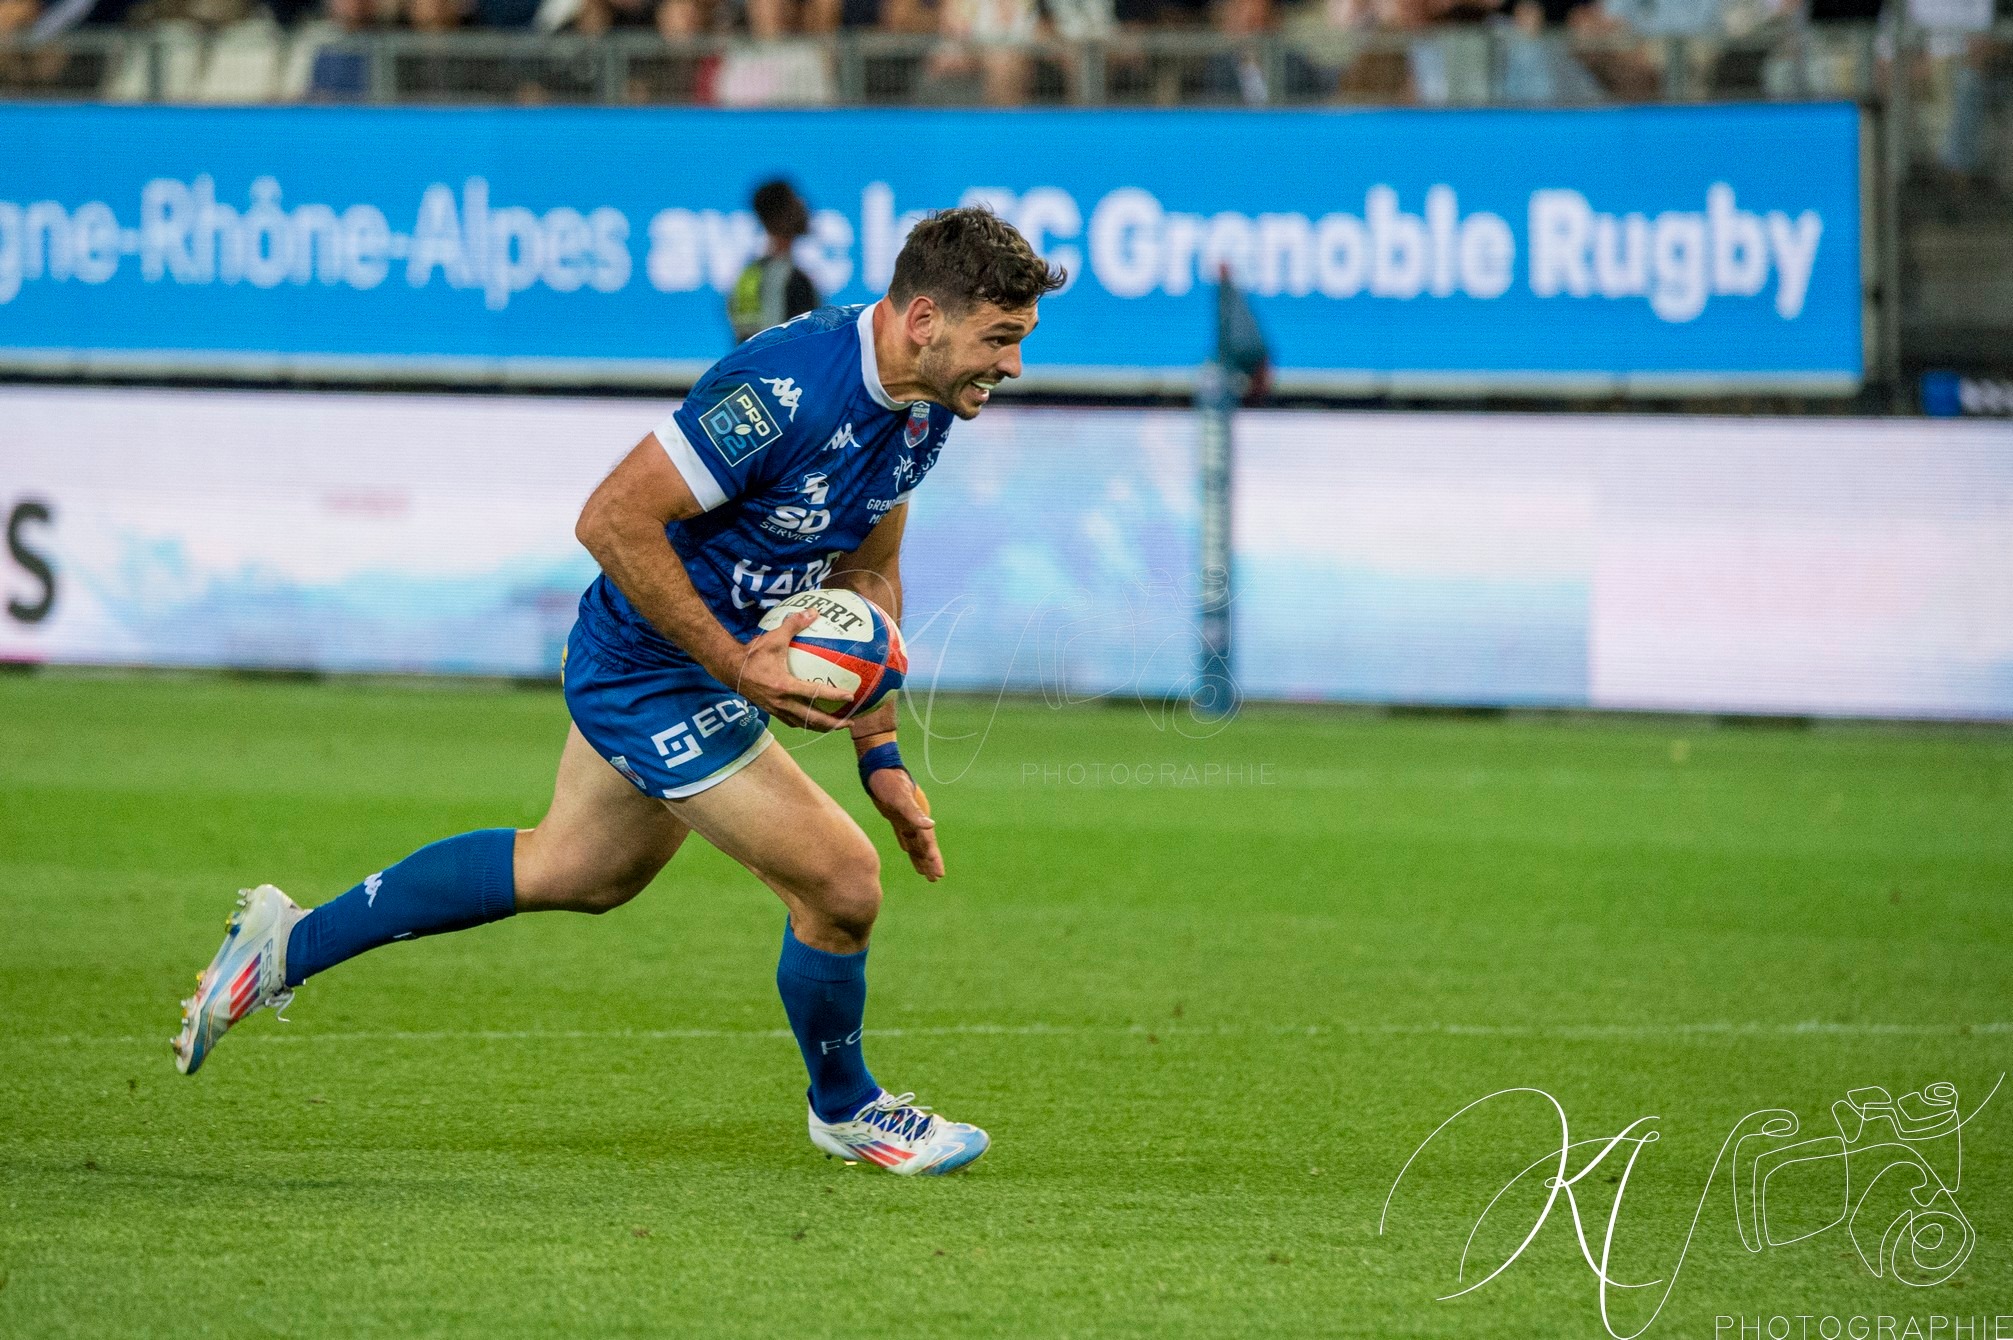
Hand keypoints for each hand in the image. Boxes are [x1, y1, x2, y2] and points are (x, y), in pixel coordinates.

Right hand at [729, 610, 849, 732]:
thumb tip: (813, 612)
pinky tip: (814, 720)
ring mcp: (776, 709)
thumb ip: (794, 625)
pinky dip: (806, 723)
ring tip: (837, 726)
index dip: (833, 696)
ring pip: (803, 724)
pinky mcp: (771, 711)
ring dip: (821, 727)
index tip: (850, 697)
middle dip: (832, 723)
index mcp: (784, 686)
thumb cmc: (752, 654)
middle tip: (850, 722)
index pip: (813, 693)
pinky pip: (793, 721)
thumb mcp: (774, 638)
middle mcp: (781, 702)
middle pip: (812, 719)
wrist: (729, 669)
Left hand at [867, 766, 942, 881]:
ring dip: (919, 856)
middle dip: (930, 862)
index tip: (938, 874)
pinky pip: (904, 834)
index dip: (934, 858)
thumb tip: (930, 825)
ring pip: (915, 842)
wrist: (877, 766)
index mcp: (919, 815)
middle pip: (924, 844)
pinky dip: (907, 844)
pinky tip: (908, 851)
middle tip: (935, 879)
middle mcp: (915, 818)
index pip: (928, 842)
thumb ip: (914, 812)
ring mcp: (905, 817)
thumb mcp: (900, 797)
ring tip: (924, 872)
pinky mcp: (895, 814)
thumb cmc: (888, 781)